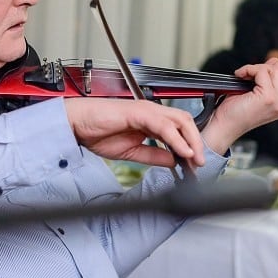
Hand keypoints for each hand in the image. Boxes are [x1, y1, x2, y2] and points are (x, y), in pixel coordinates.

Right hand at [64, 98, 205, 167]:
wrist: (77, 125)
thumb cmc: (97, 132)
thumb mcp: (132, 152)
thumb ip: (153, 155)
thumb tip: (174, 161)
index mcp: (151, 120)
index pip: (179, 129)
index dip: (191, 146)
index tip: (195, 167)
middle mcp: (152, 112)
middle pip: (186, 122)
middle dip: (197, 143)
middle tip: (200, 164)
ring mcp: (147, 110)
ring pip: (180, 121)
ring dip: (192, 141)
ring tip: (196, 159)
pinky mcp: (139, 112)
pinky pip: (164, 125)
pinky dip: (176, 139)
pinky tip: (183, 152)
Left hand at [203, 58, 277, 153]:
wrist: (223, 126)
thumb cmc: (236, 111)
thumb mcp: (259, 95)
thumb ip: (271, 81)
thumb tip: (274, 62)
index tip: (270, 75)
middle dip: (277, 66)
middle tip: (259, 73)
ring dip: (259, 67)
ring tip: (247, 75)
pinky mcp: (267, 97)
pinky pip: (263, 71)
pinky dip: (250, 69)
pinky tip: (240, 75)